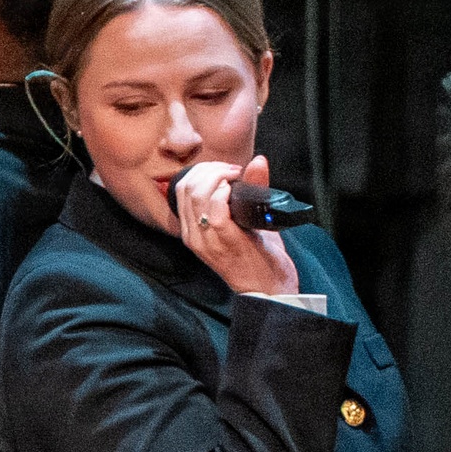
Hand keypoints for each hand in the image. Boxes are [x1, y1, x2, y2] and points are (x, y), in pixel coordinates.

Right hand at [176, 155, 298, 295]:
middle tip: (231, 170)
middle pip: (187, 187)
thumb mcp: (243, 223)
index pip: (182, 190)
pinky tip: (236, 188)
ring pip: (197, 193)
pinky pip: (215, 207)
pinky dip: (225, 190)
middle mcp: (193, 236)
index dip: (202, 171)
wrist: (268, 289)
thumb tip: (257, 162)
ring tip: (235, 176)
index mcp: (192, 232)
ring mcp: (206, 239)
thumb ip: (245, 194)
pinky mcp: (224, 239)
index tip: (224, 169)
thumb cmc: (257, 257)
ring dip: (218, 176)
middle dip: (209, 169)